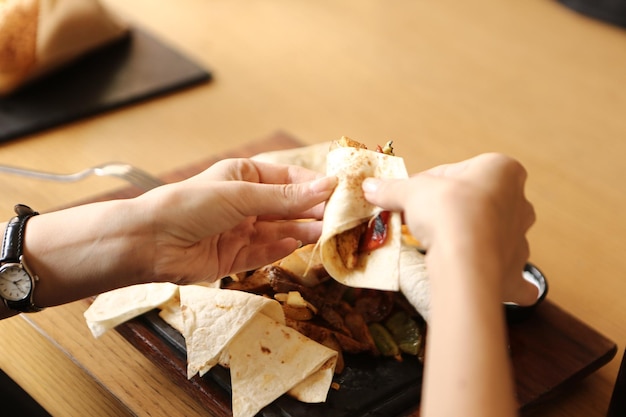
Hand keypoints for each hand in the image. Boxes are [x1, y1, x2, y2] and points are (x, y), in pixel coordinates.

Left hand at [140, 158, 336, 283]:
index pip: (289, 178)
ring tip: (329, 233)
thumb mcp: (242, 195)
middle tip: (342, 217)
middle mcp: (245, 203)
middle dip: (313, 210)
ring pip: (281, 231)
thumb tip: (327, 186)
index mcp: (245, 177)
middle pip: (288, 206)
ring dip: (303, 231)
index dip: (314, 184)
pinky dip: (281, 249)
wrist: (150, 242)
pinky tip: (298, 245)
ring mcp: (241, 231)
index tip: (341, 191)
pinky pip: (265, 252)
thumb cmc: (190, 205)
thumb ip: (286, 197)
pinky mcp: (235, 258)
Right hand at [362, 153, 536, 304]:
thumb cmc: (446, 211)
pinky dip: (511, 282)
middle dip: (459, 211)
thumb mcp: (411, 192)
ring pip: (500, 237)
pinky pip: (517, 277)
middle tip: (427, 222)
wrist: (464, 258)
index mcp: (502, 170)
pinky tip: (501, 283)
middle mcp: (519, 203)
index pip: (456, 173)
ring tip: (450, 249)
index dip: (428, 185)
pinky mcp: (516, 272)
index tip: (409, 198)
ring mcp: (521, 239)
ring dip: (481, 242)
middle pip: (481, 204)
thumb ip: (392, 188)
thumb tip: (370, 186)